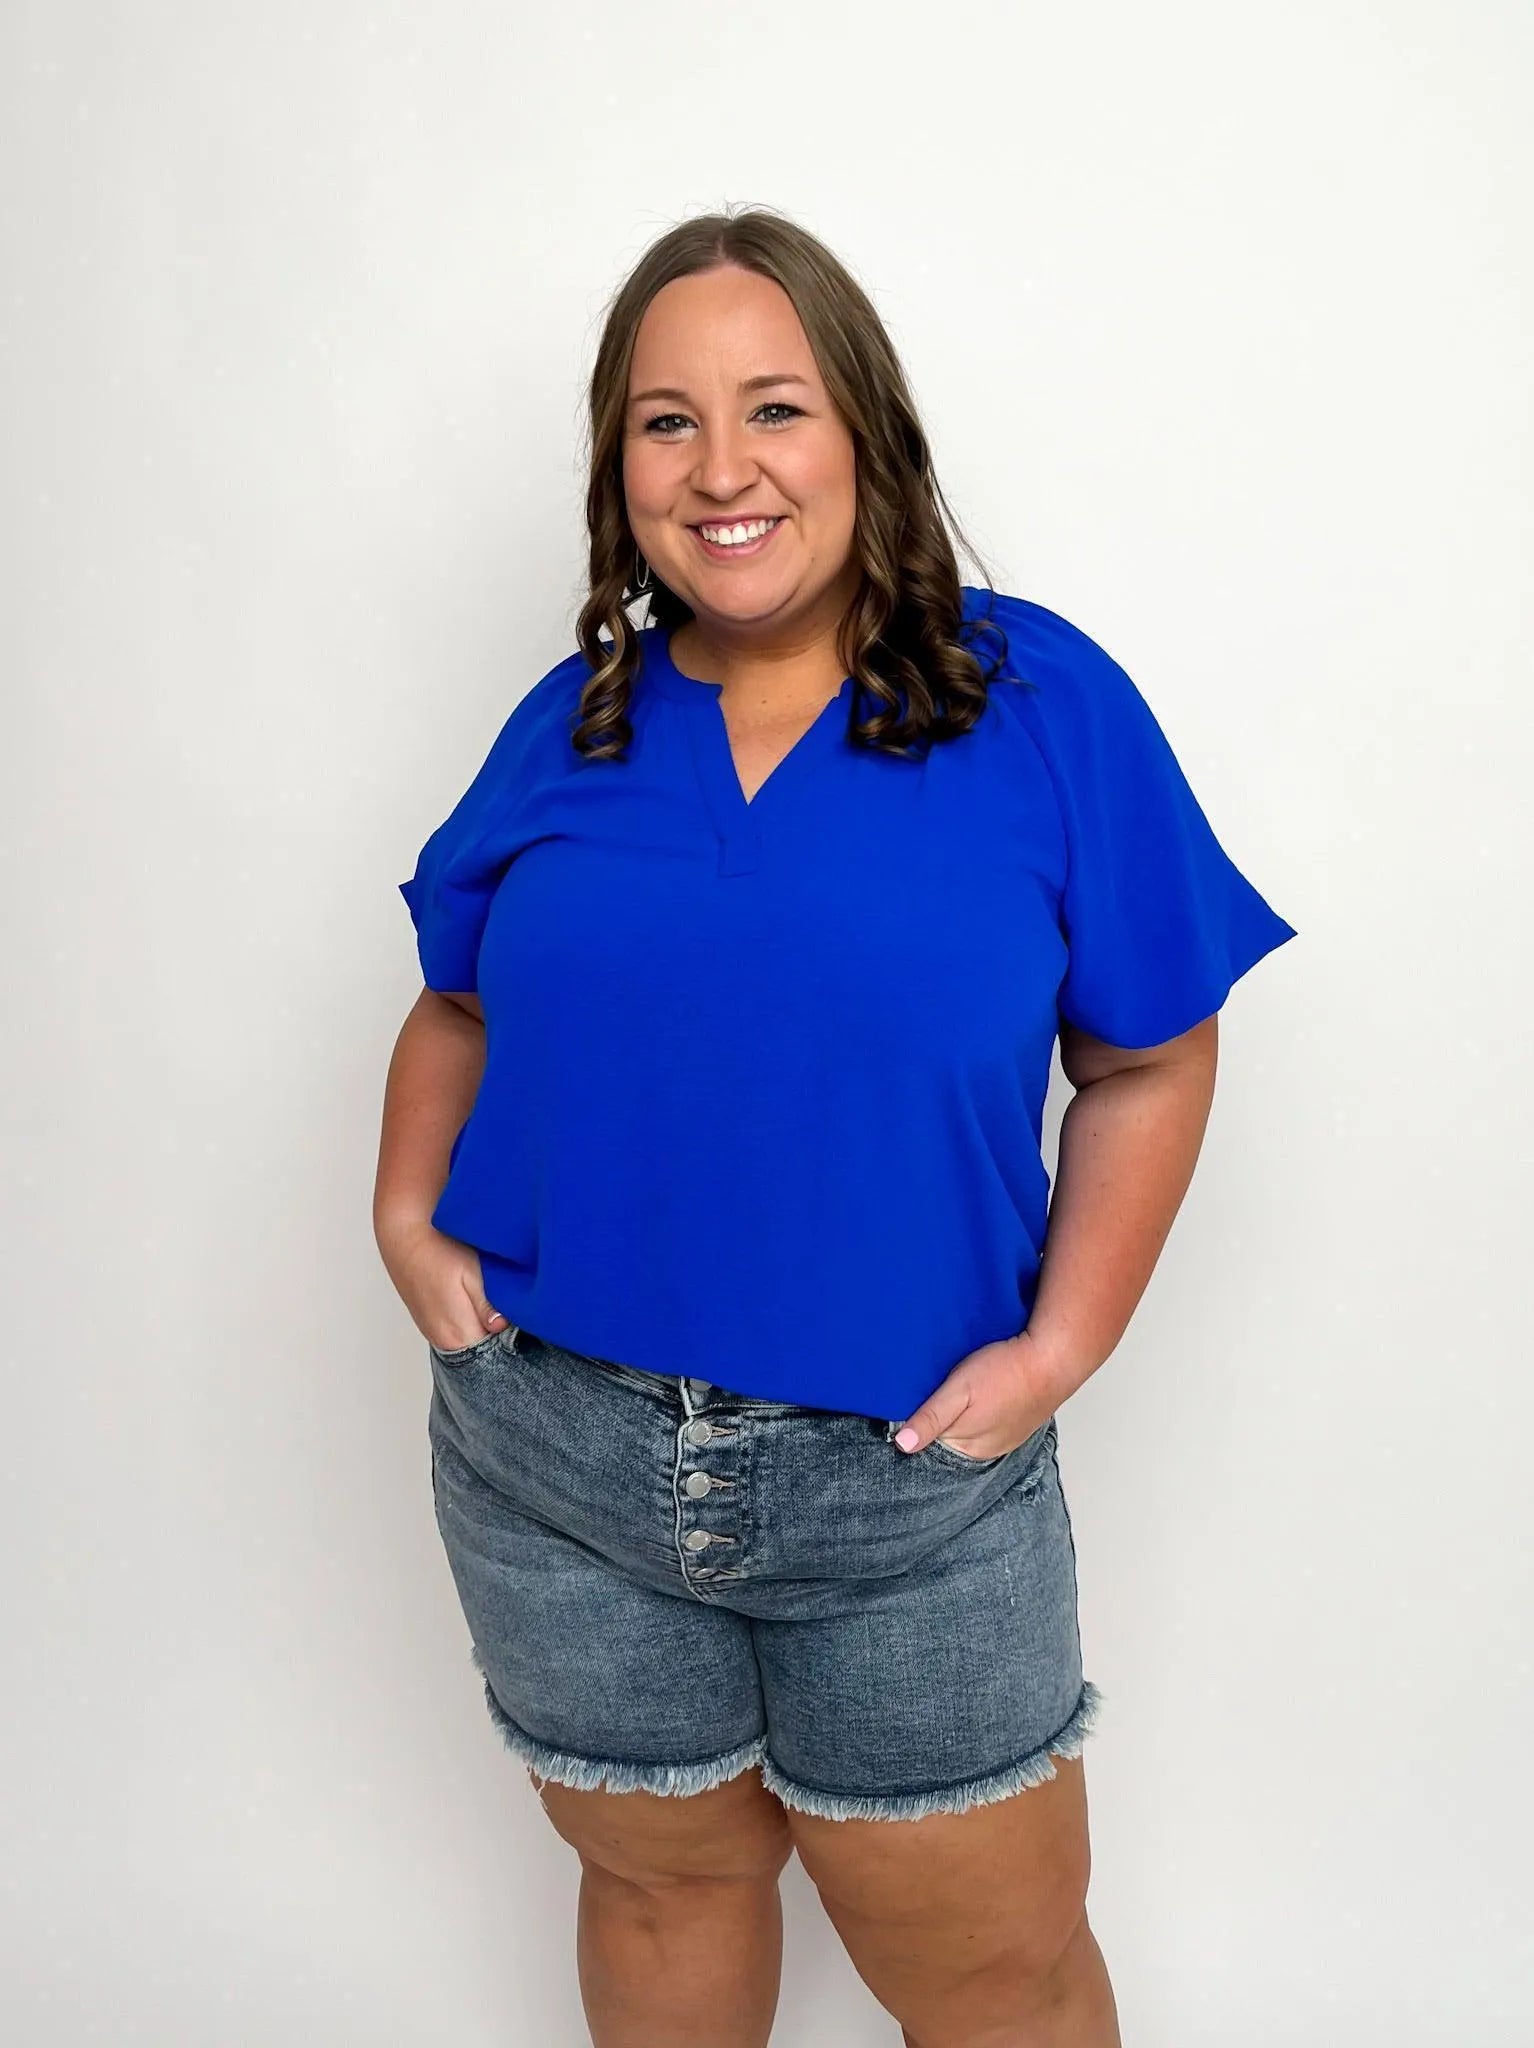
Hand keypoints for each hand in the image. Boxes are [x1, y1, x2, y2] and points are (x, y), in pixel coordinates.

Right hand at [376, 1217, 507, 1353]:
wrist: (404, 1236)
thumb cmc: (440, 1249)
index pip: (493, 1351)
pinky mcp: (429, 1322)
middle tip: (513, 1310)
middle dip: (498, 1335)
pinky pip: (455, 1333)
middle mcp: (443, 1339)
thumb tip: (501, 1327)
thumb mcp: (471, 1273)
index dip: (510, 1337)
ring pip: (468, 1340)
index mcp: (458, 1332)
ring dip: (483, 1328)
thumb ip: (486, 1305)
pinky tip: (475, 1302)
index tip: (522, 1320)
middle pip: (480, 1348)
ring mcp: (433, 1332)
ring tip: (495, 1305)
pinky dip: (468, 1323)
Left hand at [893, 1331, 1068, 1459]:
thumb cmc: (1005, 1371)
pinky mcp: (1017, 1421)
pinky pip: (990, 1420)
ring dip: (963, 1410)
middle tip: (939, 1385)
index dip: (920, 1418)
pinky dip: (983, 1407)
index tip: (917, 1397)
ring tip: (962, 1386)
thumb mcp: (959, 1391)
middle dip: (941, 1414)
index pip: (930, 1440)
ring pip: (970, 1427)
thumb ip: (931, 1418)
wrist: (1053, 1357)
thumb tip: (902, 1445)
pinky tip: (983, 1389)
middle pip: (950, 1435)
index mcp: (968, 1447)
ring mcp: (1005, 1436)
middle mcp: (987, 1449)